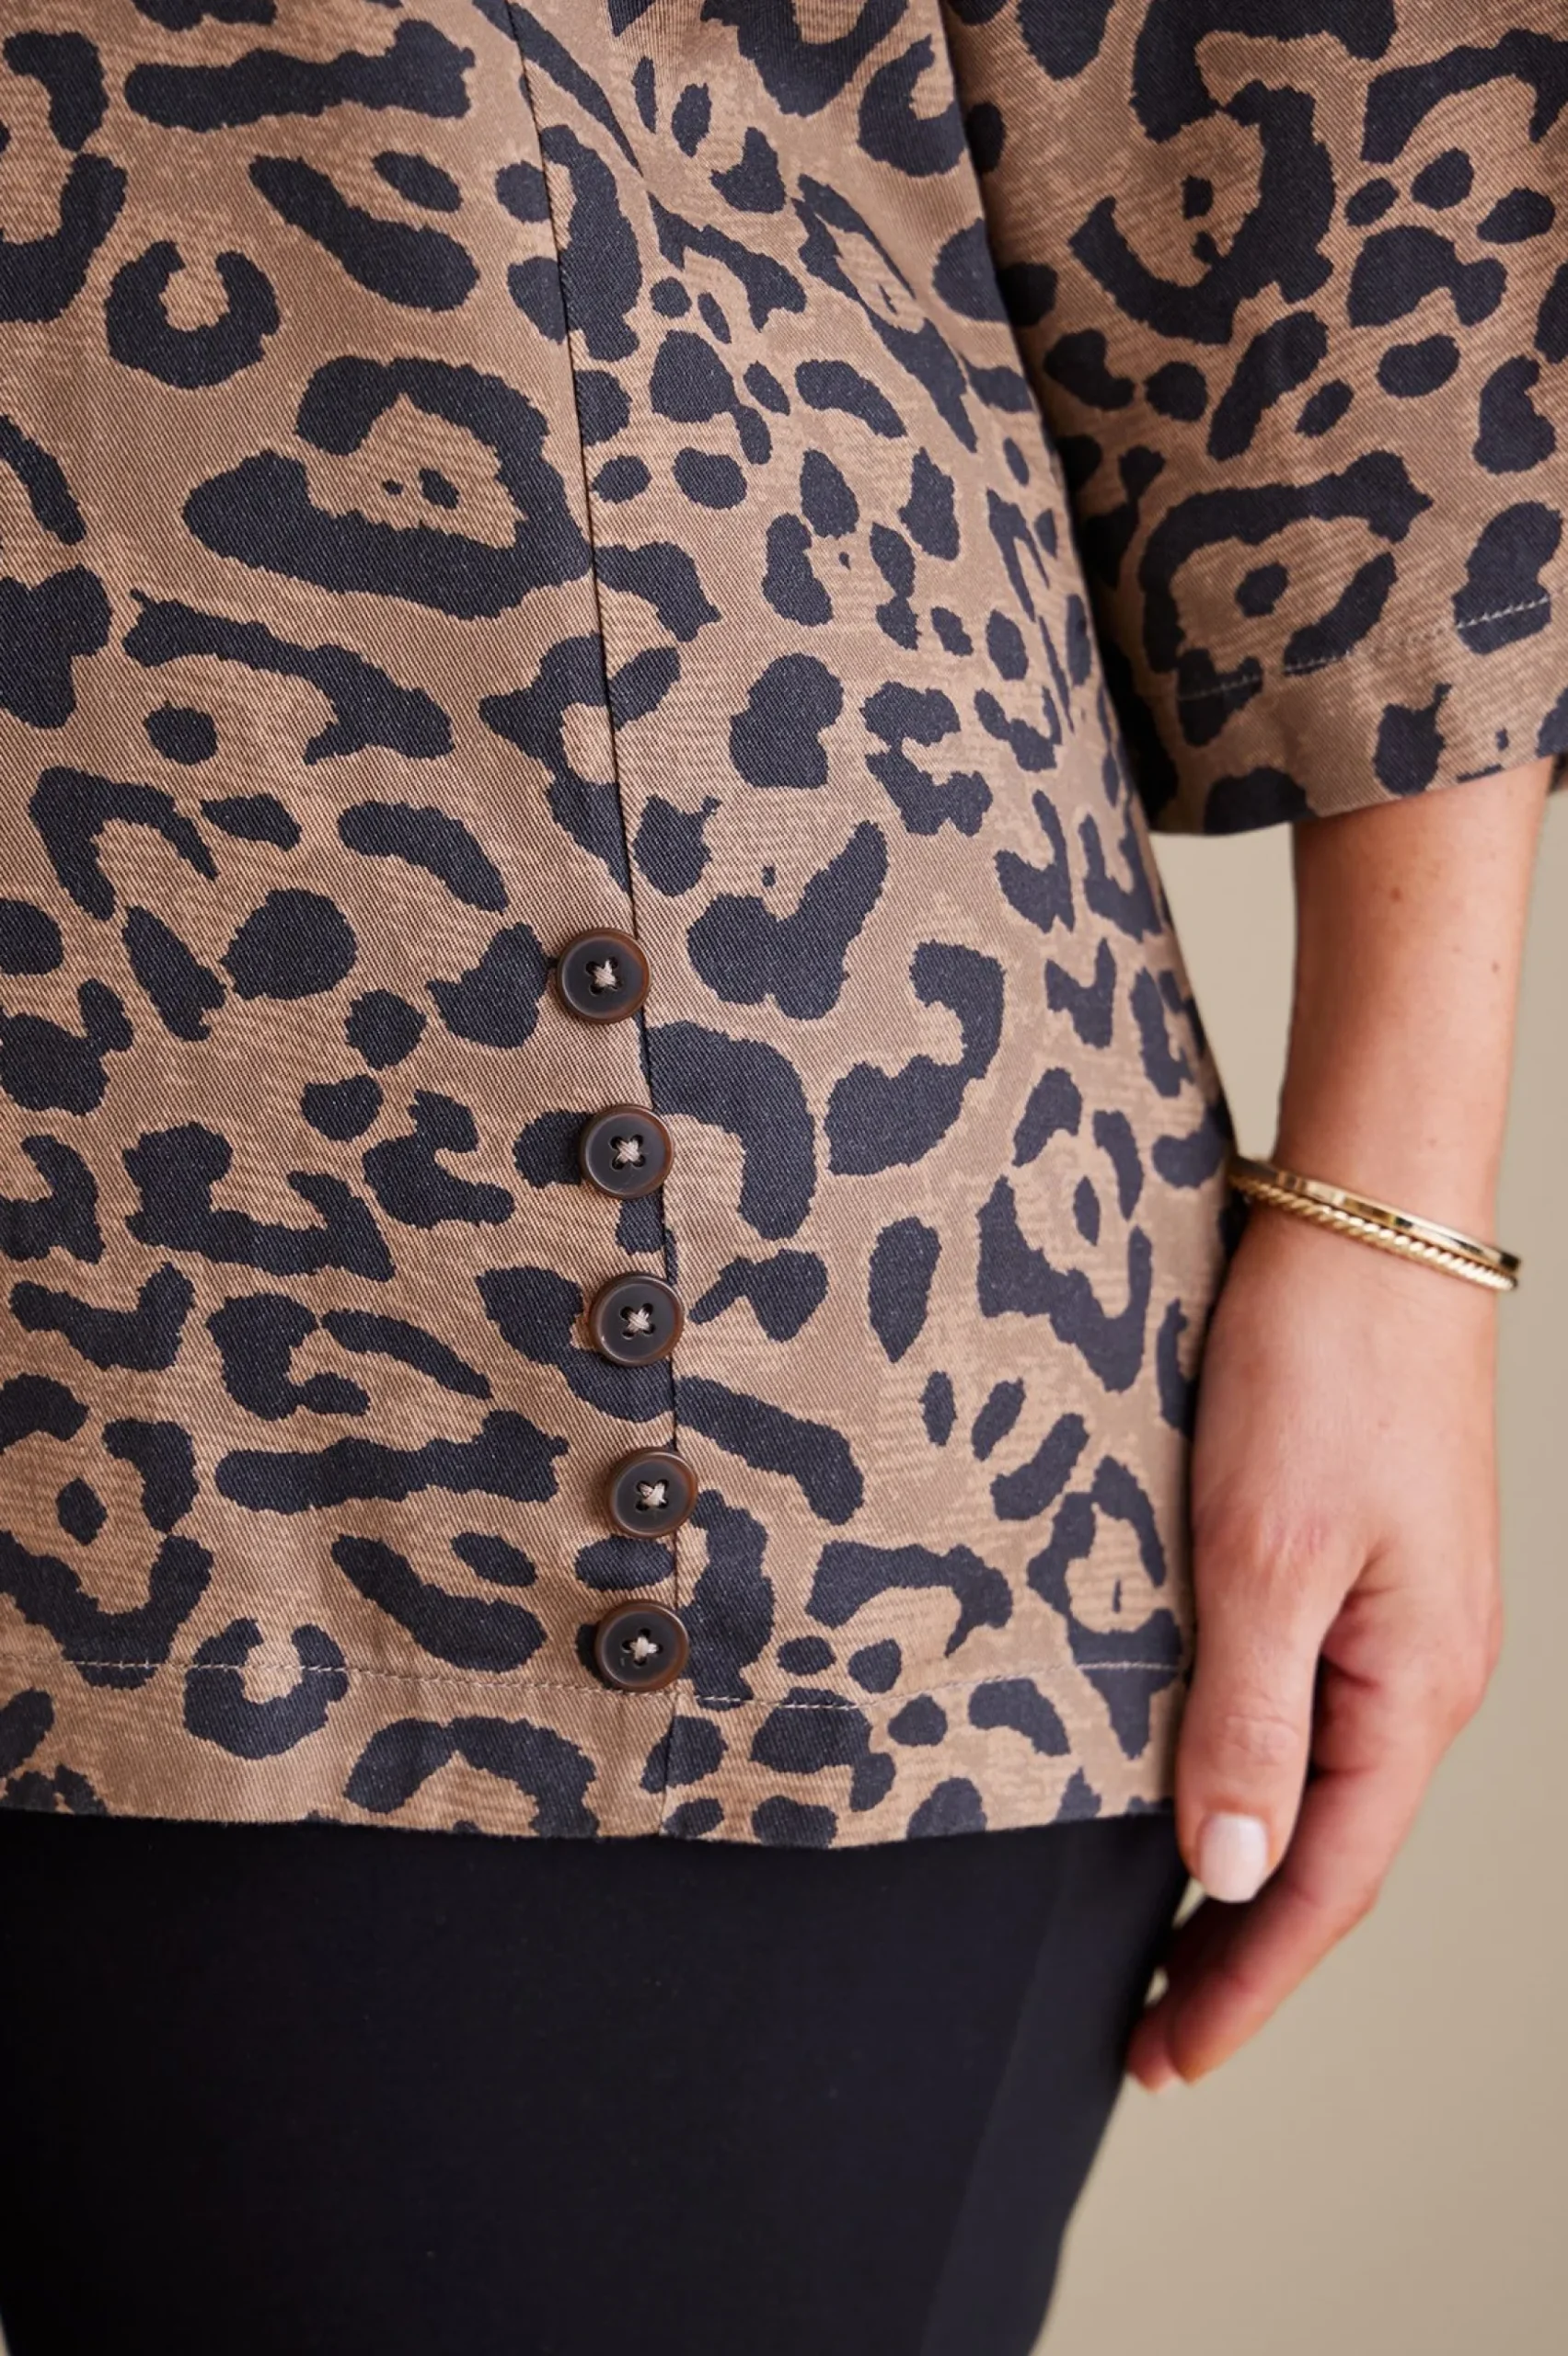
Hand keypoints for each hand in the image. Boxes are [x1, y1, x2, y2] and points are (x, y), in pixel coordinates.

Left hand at [1125, 1201, 1503, 2088]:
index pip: (1323, 1883)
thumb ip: (1249, 1716)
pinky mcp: (1363, 1569)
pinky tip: (1206, 1789)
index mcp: (1414, 1688)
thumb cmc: (1321, 1372)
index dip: (1243, 1982)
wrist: (1367, 1228)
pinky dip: (1255, 1778)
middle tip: (1152, 2032)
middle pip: (1331, 1851)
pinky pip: (1313, 1712)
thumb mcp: (1265, 1554)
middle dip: (1242, 1951)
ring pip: (1322, 1786)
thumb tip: (1236, 1871)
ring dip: (1249, 1871)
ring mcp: (1401, 1621)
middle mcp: (1423, 1671)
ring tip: (1168, 1941)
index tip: (1165, 2059)